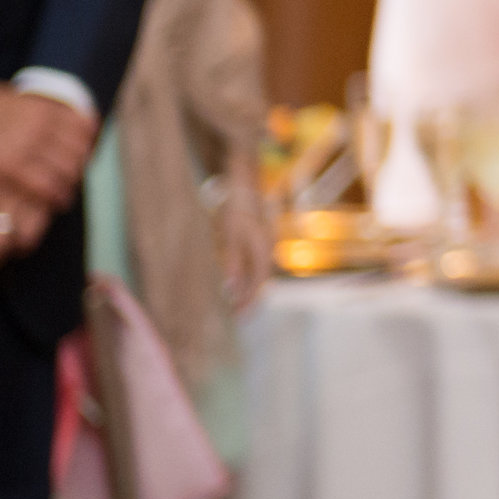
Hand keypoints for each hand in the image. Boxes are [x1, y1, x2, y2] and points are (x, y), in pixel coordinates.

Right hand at [0, 73, 96, 207]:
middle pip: (80, 152)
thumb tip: (58, 124)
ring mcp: (27, 145)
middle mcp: (42, 125)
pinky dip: (56, 195)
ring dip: (70, 184)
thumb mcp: (19, 102)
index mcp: (46, 107)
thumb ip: (41, 113)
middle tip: (75, 178)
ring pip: (67, 171)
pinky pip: (46, 185)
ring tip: (67, 192)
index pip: (86, 129)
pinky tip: (57, 201)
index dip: (90, 145)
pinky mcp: (9, 165)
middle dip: (81, 167)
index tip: (87, 156)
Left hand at [216, 186, 274, 308]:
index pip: (259, 283)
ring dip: (247, 288)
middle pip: (261, 280)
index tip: (240, 318)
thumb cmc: (235, 206)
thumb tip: (231, 288)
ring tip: (235, 302)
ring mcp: (264, 242)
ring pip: (258, 272)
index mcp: (263, 249)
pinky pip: (254, 262)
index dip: (250, 302)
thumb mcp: (230, 232)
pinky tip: (236, 279)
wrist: (243, 179)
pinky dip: (246, 274)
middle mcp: (268, 247)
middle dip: (249, 298)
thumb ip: (231, 260)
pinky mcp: (257, 237)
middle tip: (237, 317)